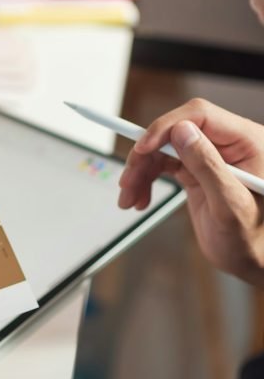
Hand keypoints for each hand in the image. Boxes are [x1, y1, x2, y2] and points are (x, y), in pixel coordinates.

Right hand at [118, 98, 263, 285]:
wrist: (253, 262)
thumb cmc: (253, 240)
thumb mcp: (231, 206)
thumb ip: (208, 166)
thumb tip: (182, 132)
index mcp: (248, 143)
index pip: (199, 117)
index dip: (166, 127)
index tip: (142, 148)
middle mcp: (229, 145)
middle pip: (174, 132)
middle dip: (146, 156)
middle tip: (128, 181)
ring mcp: (210, 157)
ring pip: (163, 149)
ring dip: (141, 171)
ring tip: (129, 197)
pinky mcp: (196, 171)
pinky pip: (163, 165)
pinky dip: (146, 180)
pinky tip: (139, 198)